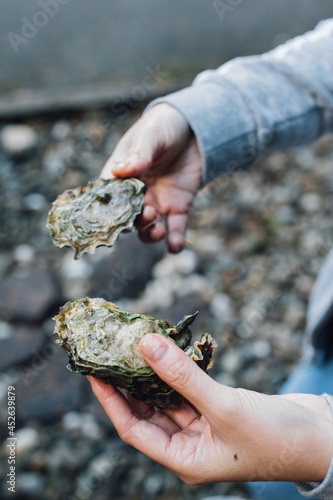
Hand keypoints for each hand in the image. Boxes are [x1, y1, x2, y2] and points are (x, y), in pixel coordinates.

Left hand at [88, 335, 332, 484]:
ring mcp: (203, 427)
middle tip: (111, 354)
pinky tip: (167, 353)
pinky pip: (187, 389)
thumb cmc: (275, 437)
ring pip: (167, 398)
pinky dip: (176, 372)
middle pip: (147, 412)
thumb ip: (183, 376)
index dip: (111, 402)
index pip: (133, 430)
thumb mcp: (223, 406)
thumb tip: (146, 344)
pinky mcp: (216, 410)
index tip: (95, 374)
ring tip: (133, 348)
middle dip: (128, 384)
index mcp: (184, 460)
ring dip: (152, 375)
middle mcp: (188, 445)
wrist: (318, 437)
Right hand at [101, 103, 202, 252]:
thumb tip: (120, 171)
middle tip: (148, 213)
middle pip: (127, 218)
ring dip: (150, 234)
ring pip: (147, 228)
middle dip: (134, 222)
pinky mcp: (178, 206)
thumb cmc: (163, 127)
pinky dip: (175, 241)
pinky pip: (175, 228)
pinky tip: (175, 247)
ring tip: (158, 230)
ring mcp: (157, 202)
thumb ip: (138, 155)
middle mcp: (135, 194)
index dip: (109, 211)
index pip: (109, 198)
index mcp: (121, 176)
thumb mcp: (149, 137)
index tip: (113, 218)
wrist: (194, 128)